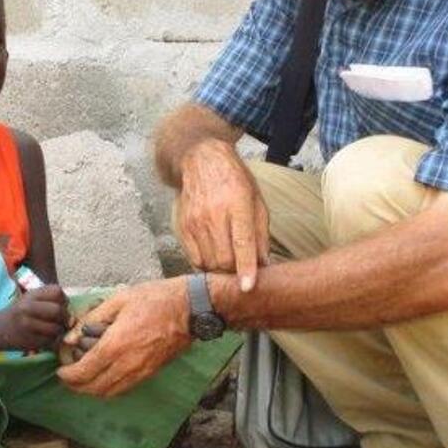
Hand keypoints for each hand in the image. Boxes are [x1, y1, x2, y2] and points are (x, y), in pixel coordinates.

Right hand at [1, 284, 67, 351]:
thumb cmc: (21, 312)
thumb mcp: (32, 299)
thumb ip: (51, 300)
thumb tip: (72, 314)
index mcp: (31, 295)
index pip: (57, 292)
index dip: (64, 300)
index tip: (61, 305)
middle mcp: (27, 308)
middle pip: (58, 310)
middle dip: (64, 317)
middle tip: (61, 320)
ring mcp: (27, 325)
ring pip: (56, 328)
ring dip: (59, 331)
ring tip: (53, 329)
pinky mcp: (29, 341)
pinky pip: (50, 341)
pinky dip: (52, 340)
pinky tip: (45, 337)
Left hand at [58, 278, 192, 395]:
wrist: (189, 309)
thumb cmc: (155, 299)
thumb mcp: (119, 299)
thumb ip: (93, 318)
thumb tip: (72, 336)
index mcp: (115, 345)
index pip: (83, 372)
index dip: (67, 375)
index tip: (61, 369)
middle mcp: (126, 364)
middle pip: (93, 389)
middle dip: (76, 386)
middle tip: (68, 376)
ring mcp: (140, 372)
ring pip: (109, 393)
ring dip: (91, 390)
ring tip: (83, 378)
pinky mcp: (150, 373)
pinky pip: (123, 389)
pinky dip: (109, 388)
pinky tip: (104, 376)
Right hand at [177, 139, 268, 291]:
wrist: (201, 160)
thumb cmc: (234, 180)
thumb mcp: (256, 200)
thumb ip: (261, 233)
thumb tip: (264, 264)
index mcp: (238, 204)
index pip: (242, 242)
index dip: (245, 268)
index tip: (247, 287)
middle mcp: (214, 214)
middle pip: (223, 259)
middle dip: (235, 271)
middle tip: (243, 269)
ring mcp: (195, 221)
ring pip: (208, 262)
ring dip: (220, 270)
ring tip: (229, 262)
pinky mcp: (182, 227)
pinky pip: (194, 258)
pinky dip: (206, 264)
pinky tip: (214, 256)